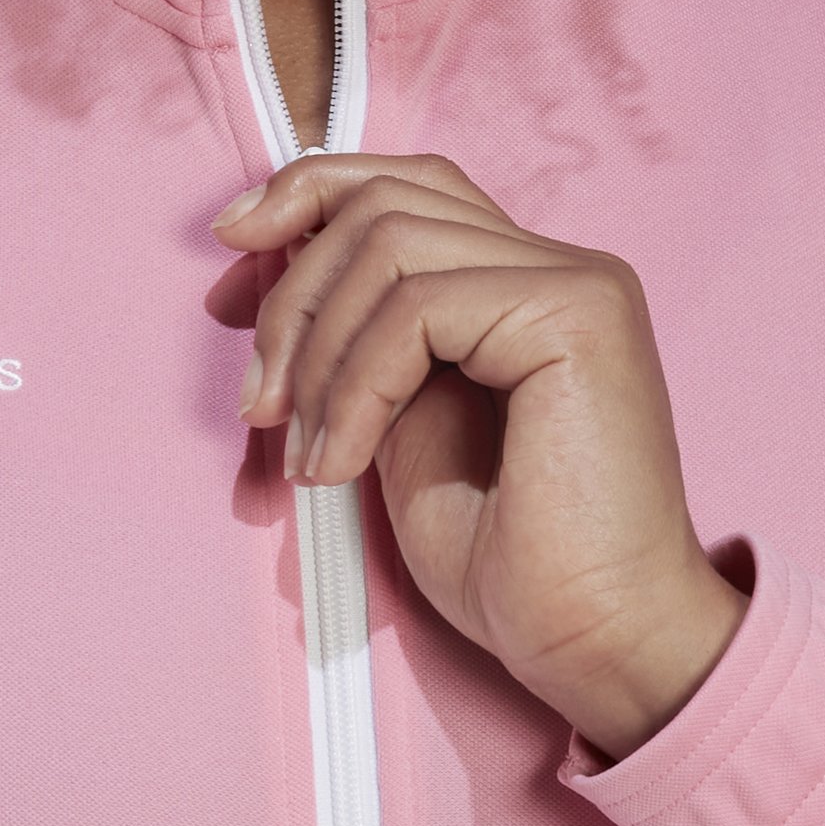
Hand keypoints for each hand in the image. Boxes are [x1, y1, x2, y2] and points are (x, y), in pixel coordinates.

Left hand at [210, 151, 715, 713]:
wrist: (595, 643)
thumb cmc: (506, 557)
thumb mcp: (399, 420)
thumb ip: (361, 336)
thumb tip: (266, 263)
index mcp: (522, 279)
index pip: (401, 183)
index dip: (304, 201)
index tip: (229, 266)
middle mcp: (559, 262)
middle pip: (381, 200)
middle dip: (289, 294)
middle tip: (256, 401)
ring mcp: (576, 281)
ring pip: (387, 242)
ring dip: (314, 350)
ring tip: (299, 448)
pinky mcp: (577, 314)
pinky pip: (416, 308)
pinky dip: (352, 387)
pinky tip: (339, 465)